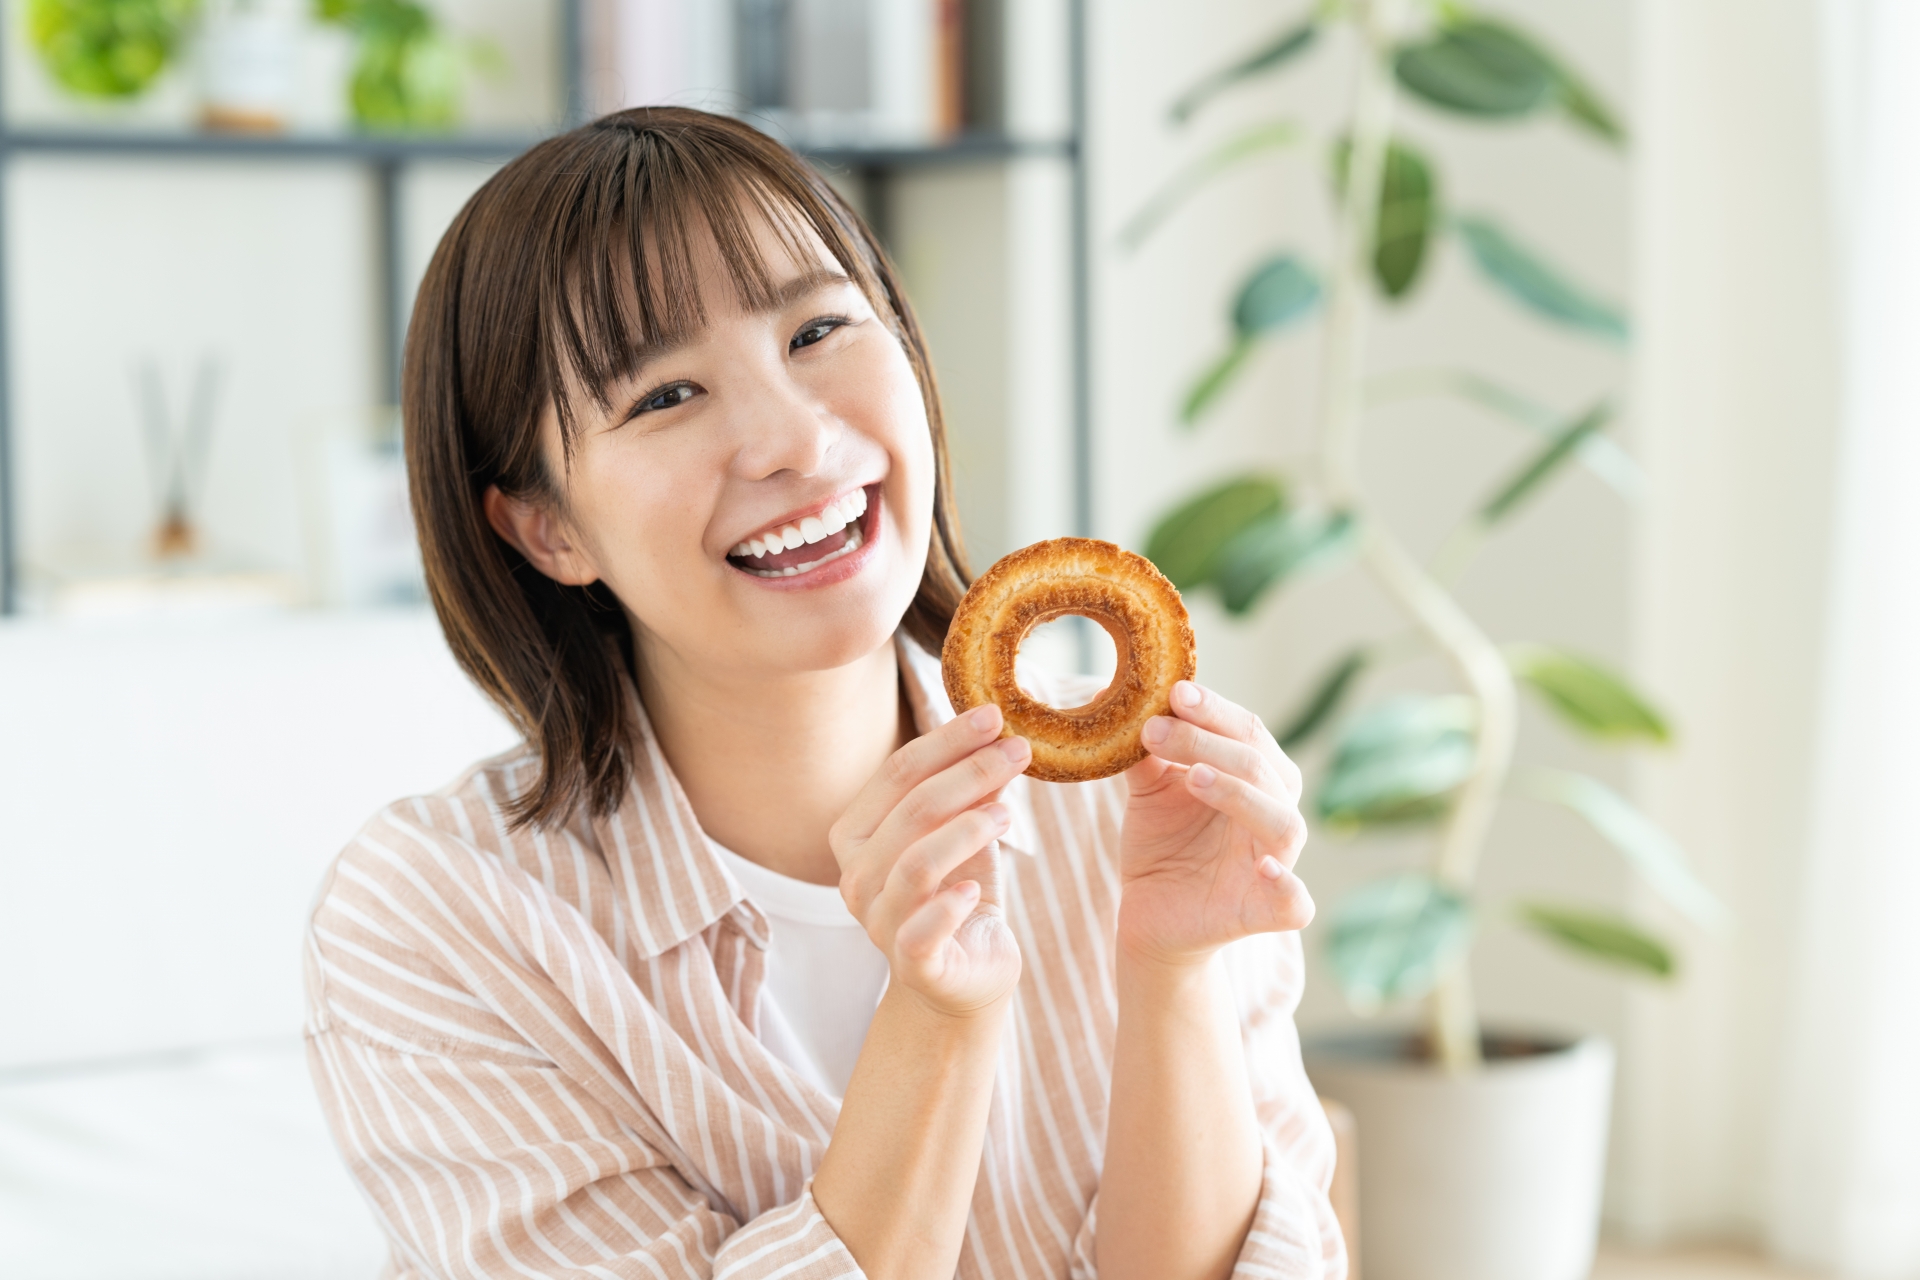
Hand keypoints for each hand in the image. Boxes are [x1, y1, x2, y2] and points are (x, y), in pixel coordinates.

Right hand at [830, 704, 1027, 1016]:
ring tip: (1009, 812)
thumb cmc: (959, 891)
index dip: (947, 741)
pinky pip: (922, 929)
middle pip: (912, 810)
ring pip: (916, 863)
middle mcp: (855, 878)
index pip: (896, 772)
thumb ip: (972, 789)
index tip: (994, 715)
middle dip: (970, 772)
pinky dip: (951, 904)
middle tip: (1019, 749)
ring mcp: (877, 924)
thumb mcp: (967, 831)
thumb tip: (998, 732)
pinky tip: (979, 887)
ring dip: (968, 829)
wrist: (965, 975)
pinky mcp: (911, 965)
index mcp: (855, 835)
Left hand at [1117, 681, 1314, 967]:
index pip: (1248, 732)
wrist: (1149, 914)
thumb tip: (1110, 694)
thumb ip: (1146, 751)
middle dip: (1209, 742)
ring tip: (1194, 778)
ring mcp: (1276, 863)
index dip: (1213, 710)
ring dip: (1240, 794)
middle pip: (1261, 768)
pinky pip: (1296, 902)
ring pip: (1283, 823)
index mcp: (1257, 778)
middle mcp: (1274, 814)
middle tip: (1157, 728)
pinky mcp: (1267, 912)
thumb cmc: (1163, 844)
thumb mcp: (1150, 791)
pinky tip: (1265, 868)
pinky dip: (1287, 884)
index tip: (1172, 692)